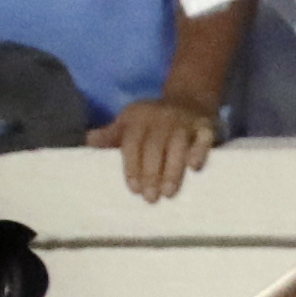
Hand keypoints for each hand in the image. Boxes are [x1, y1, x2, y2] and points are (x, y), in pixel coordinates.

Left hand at [91, 93, 220, 202]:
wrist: (190, 98)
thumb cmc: (154, 120)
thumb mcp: (130, 122)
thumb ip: (112, 135)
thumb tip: (90, 141)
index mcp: (139, 118)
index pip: (133, 143)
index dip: (132, 166)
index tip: (134, 189)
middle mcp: (162, 118)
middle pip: (154, 146)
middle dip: (151, 173)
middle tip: (150, 198)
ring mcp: (184, 121)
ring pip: (177, 145)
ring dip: (173, 169)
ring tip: (169, 193)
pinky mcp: (205, 126)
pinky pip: (204, 138)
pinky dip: (199, 151)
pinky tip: (195, 167)